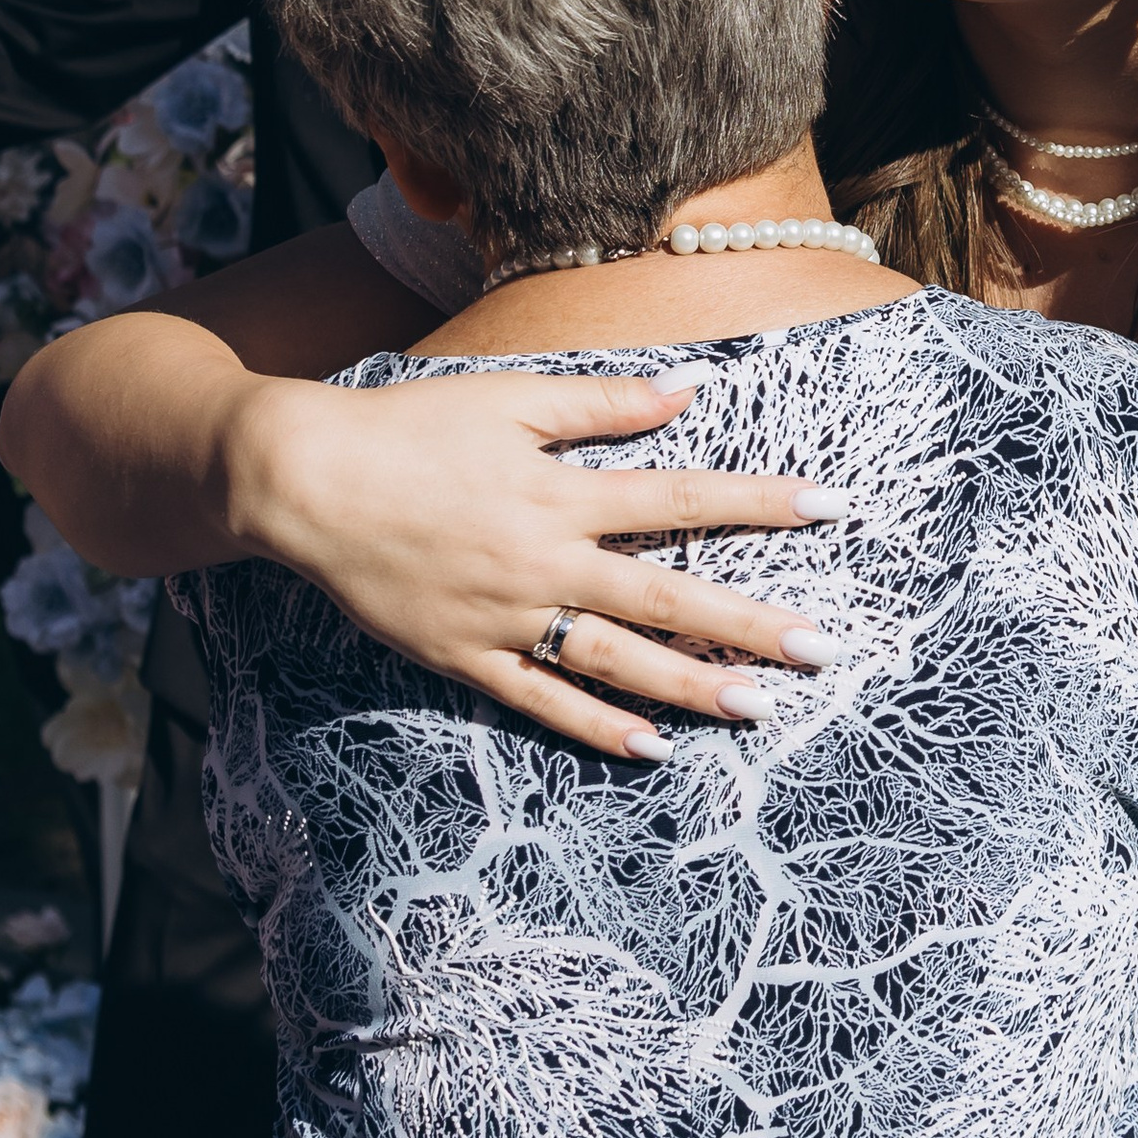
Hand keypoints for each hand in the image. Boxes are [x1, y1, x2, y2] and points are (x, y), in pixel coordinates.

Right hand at [229, 363, 845, 756]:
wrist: (302, 482)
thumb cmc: (409, 428)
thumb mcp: (508, 400)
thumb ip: (602, 403)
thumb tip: (690, 390)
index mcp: (562, 492)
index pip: (685, 497)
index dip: (763, 502)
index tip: (835, 507)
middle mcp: (545, 561)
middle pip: (667, 597)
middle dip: (751, 623)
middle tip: (823, 649)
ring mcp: (505, 617)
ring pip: (616, 662)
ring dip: (691, 686)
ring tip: (759, 708)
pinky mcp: (465, 658)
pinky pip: (543, 701)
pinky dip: (597, 727)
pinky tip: (652, 748)